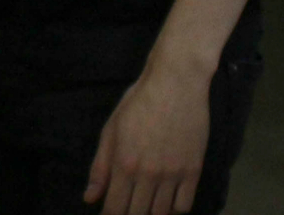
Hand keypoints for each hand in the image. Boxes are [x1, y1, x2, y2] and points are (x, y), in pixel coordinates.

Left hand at [84, 61, 212, 213]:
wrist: (176, 82)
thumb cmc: (139, 101)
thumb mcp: (112, 129)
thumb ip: (100, 166)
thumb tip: (90, 198)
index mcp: (124, 164)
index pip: (115, 209)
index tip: (110, 211)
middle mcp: (148, 174)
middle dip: (129, 214)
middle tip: (128, 205)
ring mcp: (173, 174)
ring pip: (161, 214)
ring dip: (151, 212)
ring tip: (145, 202)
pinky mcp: (193, 170)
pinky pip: (184, 206)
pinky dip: (174, 208)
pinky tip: (167, 198)